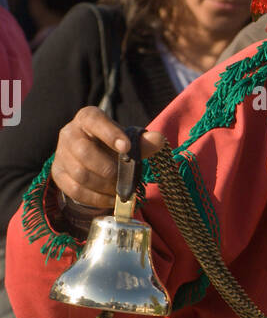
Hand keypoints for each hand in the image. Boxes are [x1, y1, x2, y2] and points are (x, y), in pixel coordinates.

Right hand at [51, 106, 165, 210]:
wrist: (93, 159)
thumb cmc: (112, 147)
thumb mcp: (129, 142)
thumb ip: (143, 142)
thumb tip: (158, 140)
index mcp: (87, 118)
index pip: (94, 120)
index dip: (110, 133)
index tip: (126, 147)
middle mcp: (70, 133)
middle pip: (83, 152)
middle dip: (108, 169)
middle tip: (124, 179)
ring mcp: (61, 154)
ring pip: (80, 174)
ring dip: (103, 186)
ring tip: (119, 191)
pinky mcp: (58, 174)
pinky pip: (75, 190)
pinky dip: (96, 198)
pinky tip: (110, 199)